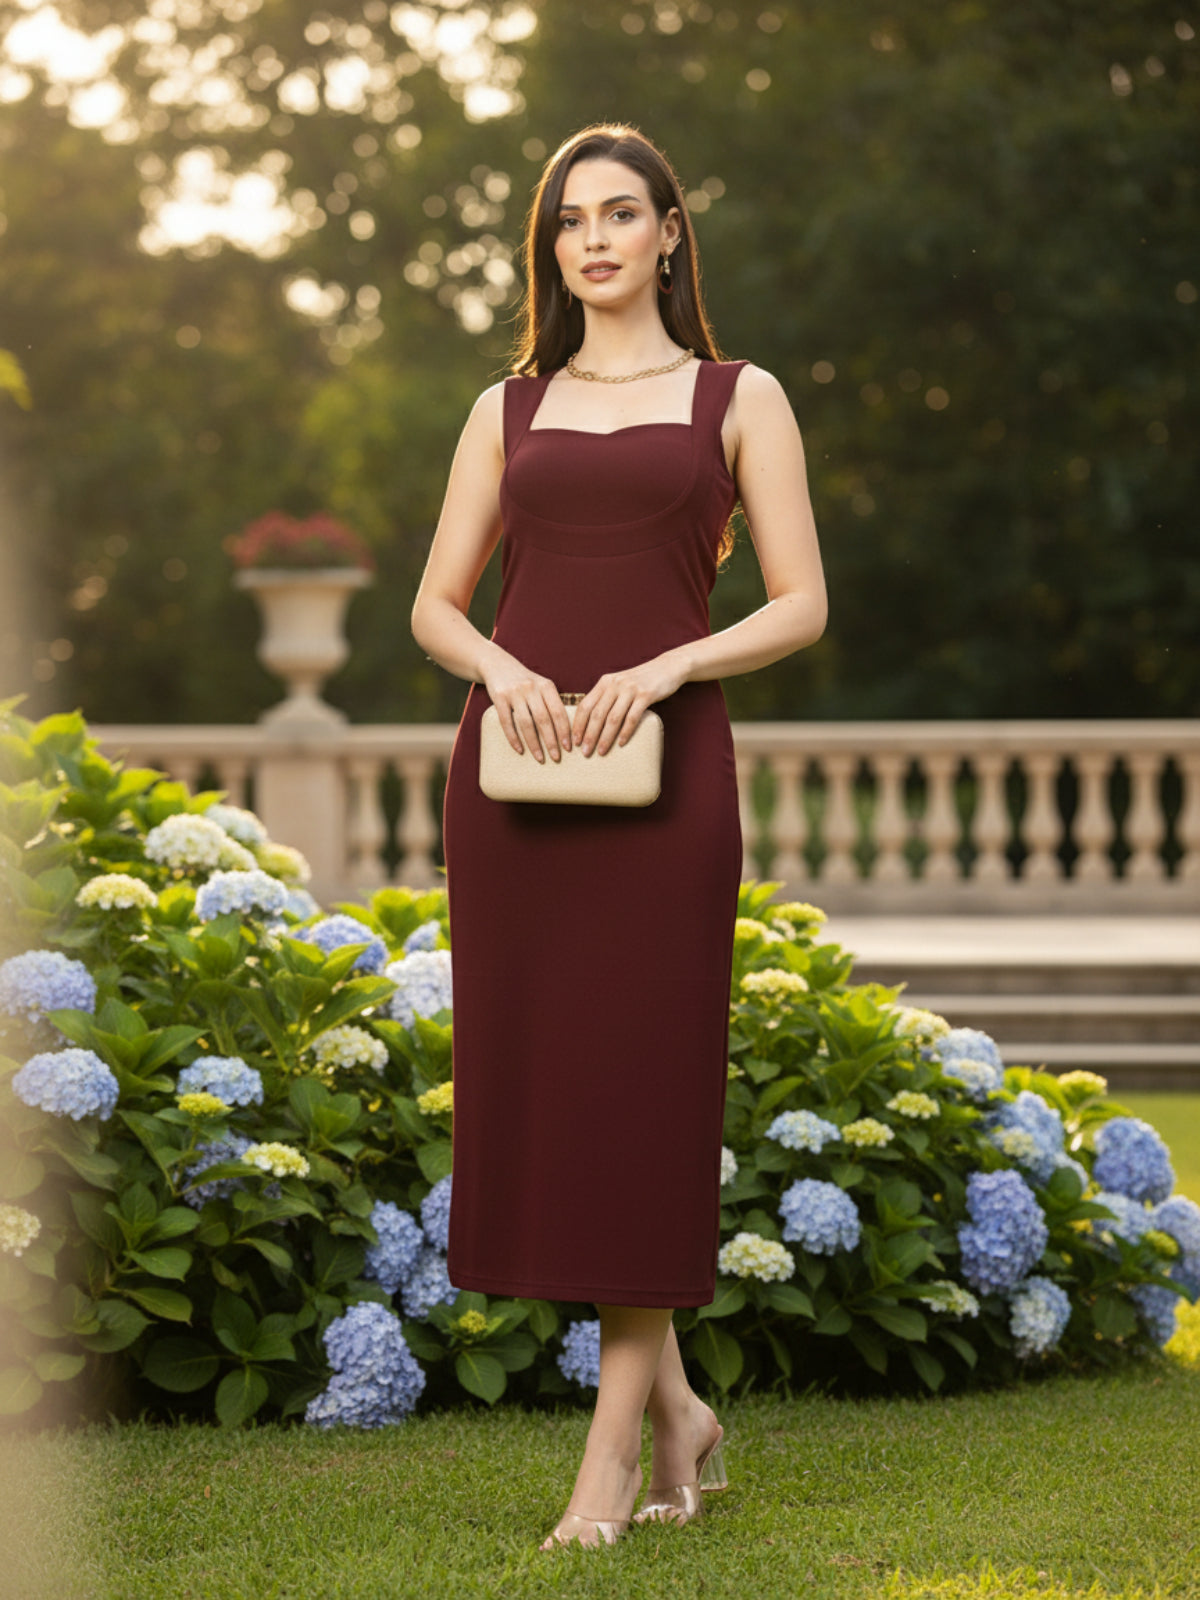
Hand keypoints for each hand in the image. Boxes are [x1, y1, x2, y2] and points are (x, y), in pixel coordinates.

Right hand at [482, 655, 574, 762]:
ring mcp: (514, 692)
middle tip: (556, 758)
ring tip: (540, 758)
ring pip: (526, 723)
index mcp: (546, 686)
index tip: (568, 747)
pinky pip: (507, 722)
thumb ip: (551, 702)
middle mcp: (531, 688)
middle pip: (544, 719)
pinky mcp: (499, 697)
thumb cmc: (524, 681)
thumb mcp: (541, 685)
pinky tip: (519, 750)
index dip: (564, 731)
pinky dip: (513, 738)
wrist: (497, 663)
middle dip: (551, 741)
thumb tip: (566, 730)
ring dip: (534, 743)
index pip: (558, 711)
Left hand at [572, 656, 688, 756]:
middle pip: (597, 714)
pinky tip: (621, 744)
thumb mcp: (619, 684)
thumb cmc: (642, 680)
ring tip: (601, 752)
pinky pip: (632, 717)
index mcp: (605, 682)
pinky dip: (625, 732)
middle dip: (589, 735)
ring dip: (605, 738)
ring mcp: (630, 689)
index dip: (578, 725)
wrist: (667, 667)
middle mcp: (615, 684)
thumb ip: (606, 697)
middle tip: (584, 752)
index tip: (574, 741)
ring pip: (613, 718)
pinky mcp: (646, 695)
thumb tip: (591, 722)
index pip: (585, 705)